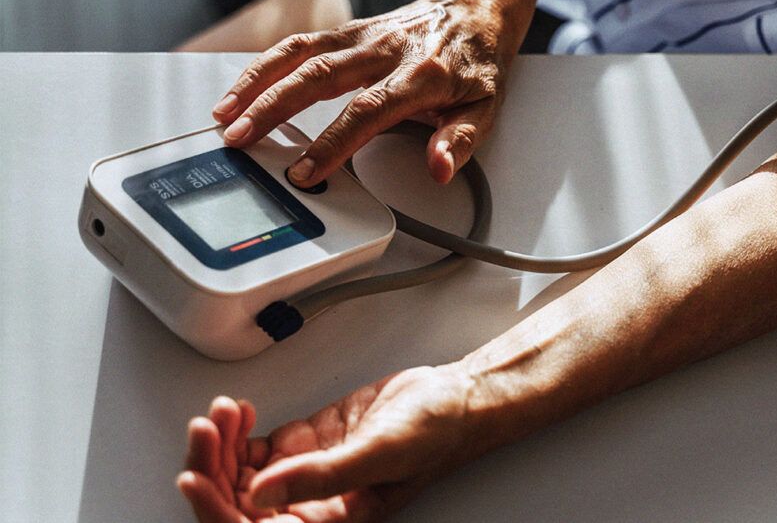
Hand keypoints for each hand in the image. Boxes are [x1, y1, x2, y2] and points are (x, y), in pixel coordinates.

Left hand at [177, 365, 482, 521]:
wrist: (450, 397)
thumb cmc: (434, 433)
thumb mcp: (380, 454)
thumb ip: (322, 477)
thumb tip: (261, 493)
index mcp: (328, 522)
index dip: (216, 512)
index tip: (194, 478)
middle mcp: (309, 505)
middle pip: (236, 504)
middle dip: (209, 469)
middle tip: (203, 429)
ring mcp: (303, 474)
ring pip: (237, 475)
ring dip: (220, 445)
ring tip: (221, 412)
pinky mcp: (303, 445)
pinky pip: (253, 449)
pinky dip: (237, 431)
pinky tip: (238, 410)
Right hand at [211, 0, 534, 185]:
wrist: (475, 9)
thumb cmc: (477, 63)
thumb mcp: (485, 108)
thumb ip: (459, 141)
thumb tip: (439, 168)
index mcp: (421, 75)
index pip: (368, 111)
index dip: (333, 142)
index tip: (306, 171)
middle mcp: (385, 51)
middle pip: (319, 77)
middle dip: (274, 109)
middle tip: (242, 139)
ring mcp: (362, 37)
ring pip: (299, 55)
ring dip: (258, 83)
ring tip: (225, 114)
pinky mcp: (347, 30)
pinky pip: (299, 44)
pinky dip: (266, 64)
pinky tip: (242, 87)